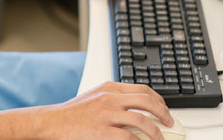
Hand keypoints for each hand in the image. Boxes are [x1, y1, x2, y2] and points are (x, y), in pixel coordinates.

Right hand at [34, 81, 172, 139]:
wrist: (52, 122)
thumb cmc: (72, 113)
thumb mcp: (95, 97)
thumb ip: (114, 99)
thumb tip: (136, 108)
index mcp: (109, 88)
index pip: (143, 89)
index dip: (159, 100)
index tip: (164, 109)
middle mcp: (110, 98)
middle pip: (147, 101)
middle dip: (163, 113)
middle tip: (169, 123)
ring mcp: (106, 114)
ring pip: (142, 120)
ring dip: (156, 132)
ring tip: (160, 139)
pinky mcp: (102, 131)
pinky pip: (129, 137)